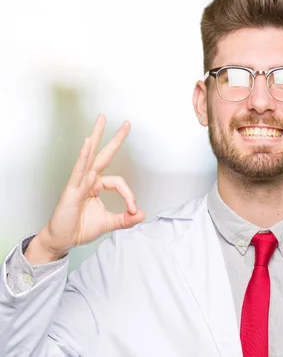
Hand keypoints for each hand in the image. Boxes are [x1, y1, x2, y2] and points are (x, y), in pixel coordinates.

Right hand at [25, 114, 144, 263]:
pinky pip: (78, 170)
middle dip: (115, 139)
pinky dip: (83, 156)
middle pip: (103, 155)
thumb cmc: (80, 228)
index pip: (118, 182)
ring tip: (102, 119)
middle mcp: (88, 180)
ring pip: (90, 156)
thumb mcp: (109, 223)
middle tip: (126, 123)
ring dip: (96, 136)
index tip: (133, 209)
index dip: (129, 195)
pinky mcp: (71, 189)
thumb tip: (142, 214)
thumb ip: (126, 219)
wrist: (62, 240)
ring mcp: (79, 182)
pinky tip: (87, 143)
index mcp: (96, 185)